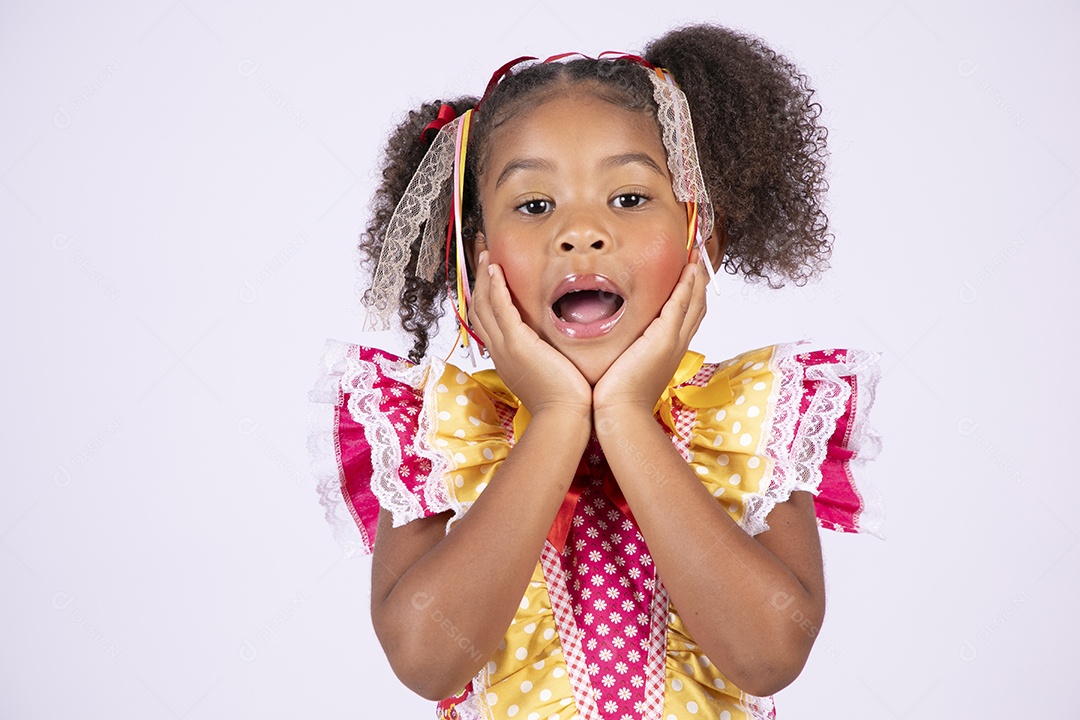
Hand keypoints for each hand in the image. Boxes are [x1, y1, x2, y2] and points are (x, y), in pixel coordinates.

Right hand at [468, 251, 591, 417]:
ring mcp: (506, 347)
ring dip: (484, 278)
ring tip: (486, 256)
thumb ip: (547, 359)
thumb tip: (557, 349)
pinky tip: (496, 270)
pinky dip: (496, 287)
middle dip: (479, 283)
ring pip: (484, 305)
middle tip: (483, 259)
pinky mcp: (518, 343)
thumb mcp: (548, 376)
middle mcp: (500, 351)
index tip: (489, 280)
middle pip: (479, 310)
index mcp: (506, 359)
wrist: (563, 417)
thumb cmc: (564, 403)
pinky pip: (500, 308)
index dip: (485, 299)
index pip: (487, 323)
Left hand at [592, 256, 707, 415]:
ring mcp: (673, 340)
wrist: (620, 413)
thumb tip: (611, 336)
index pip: (686, 315)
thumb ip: (623, 347)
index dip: (690, 293)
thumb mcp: (623, 364)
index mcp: (668, 349)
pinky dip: (687, 285)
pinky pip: (681, 305)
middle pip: (697, 305)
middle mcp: (676, 343)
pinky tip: (688, 269)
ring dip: (696, 277)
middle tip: (697, 255)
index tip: (688, 271)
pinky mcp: (664, 338)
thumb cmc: (616, 396)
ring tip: (696, 254)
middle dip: (699, 280)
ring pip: (694, 302)